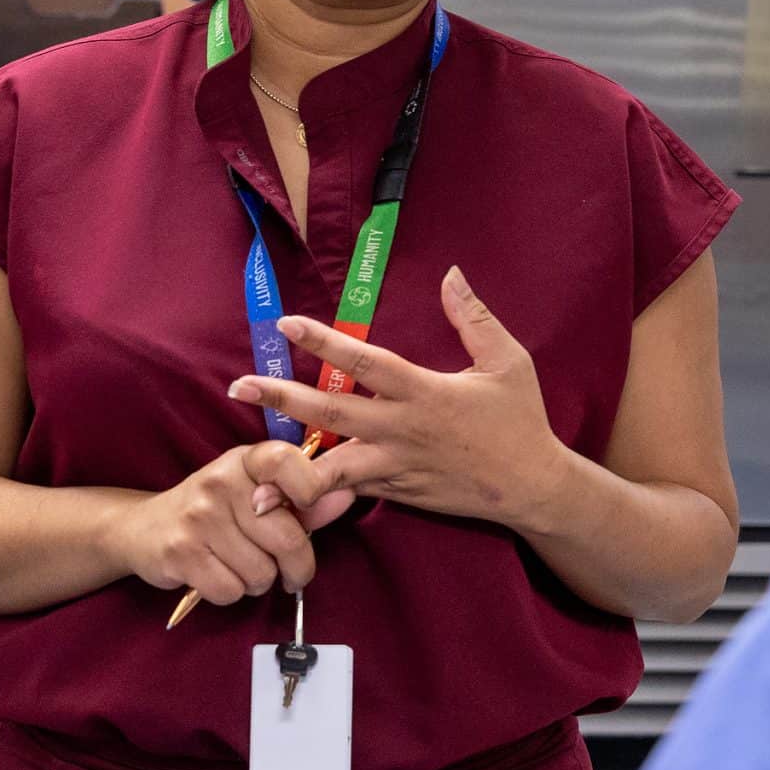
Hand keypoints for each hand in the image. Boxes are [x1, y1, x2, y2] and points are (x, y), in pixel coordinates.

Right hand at [102, 442, 317, 604]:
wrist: (143, 528)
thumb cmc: (216, 511)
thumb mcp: (257, 493)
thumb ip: (304, 500)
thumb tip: (346, 496)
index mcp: (245, 459)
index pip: (288, 461)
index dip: (310, 490)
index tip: (305, 509)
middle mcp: (220, 481)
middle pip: (287, 539)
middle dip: (295, 566)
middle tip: (288, 570)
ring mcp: (197, 517)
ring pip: (261, 573)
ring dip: (258, 581)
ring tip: (240, 565)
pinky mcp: (179, 552)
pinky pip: (230, 591)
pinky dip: (230, 593)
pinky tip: (217, 574)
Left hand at [228, 267, 571, 530]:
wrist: (531, 488)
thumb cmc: (520, 420)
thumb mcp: (508, 362)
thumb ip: (474, 318)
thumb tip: (451, 275)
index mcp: (424, 392)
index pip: (364, 362)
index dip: (324, 342)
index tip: (286, 323)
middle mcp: (401, 429)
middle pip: (330, 412)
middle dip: (281, 399)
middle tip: (238, 386)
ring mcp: (395, 466)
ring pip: (331, 466)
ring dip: (288, 462)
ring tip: (249, 463)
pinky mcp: (395, 492)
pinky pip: (348, 491)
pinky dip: (316, 491)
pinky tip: (282, 494)